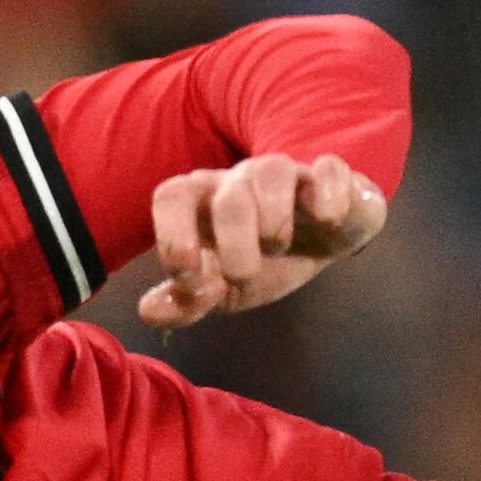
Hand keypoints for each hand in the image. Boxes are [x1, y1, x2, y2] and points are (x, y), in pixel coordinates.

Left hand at [140, 156, 385, 328]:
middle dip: (235, 241)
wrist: (322, 242)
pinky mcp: (330, 178)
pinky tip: (328, 218)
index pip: (172, 196)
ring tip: (279, 245)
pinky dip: (329, 192)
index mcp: (204, 203)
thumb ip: (187, 300)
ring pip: (273, 169)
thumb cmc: (263, 261)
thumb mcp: (223, 290)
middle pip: (229, 195)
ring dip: (275, 215)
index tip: (188, 279)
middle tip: (245, 276)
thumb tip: (149, 312)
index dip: (172, 236)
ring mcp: (287, 175)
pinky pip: (329, 168)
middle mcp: (240, 182)